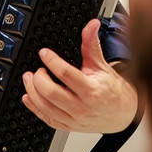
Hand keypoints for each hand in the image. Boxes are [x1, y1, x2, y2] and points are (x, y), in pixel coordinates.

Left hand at [23, 19, 137, 133]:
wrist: (122, 114)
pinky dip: (33, 107)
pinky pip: (46, 119)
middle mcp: (82, 107)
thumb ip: (92, 45)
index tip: (44, 53)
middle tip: (37, 69)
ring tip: (30, 79)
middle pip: (51, 92)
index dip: (51, 61)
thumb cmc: (111, 90)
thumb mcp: (102, 66)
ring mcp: (74, 119)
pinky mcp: (68, 126)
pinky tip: (29, 96)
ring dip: (32, 91)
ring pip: (45, 107)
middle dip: (38, 78)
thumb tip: (91, 25)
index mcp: (91, 90)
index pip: (65, 74)